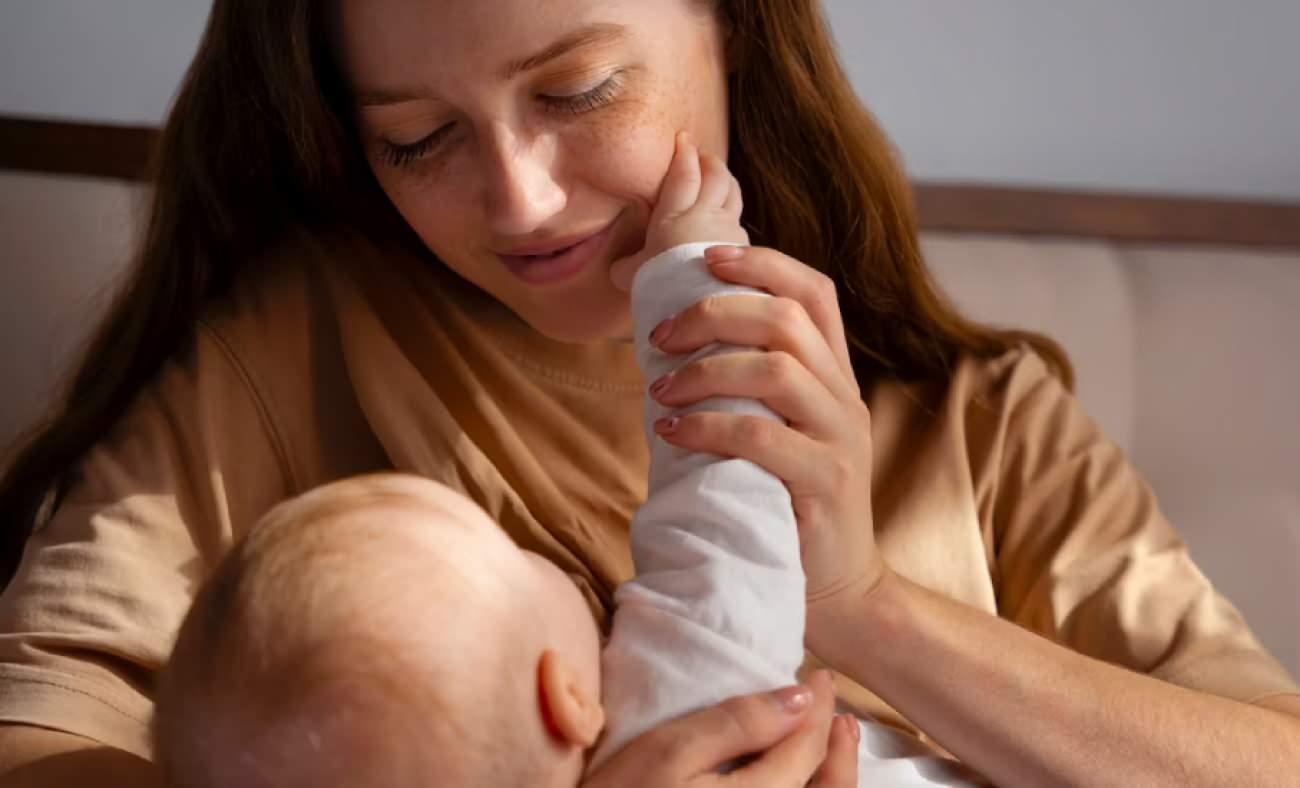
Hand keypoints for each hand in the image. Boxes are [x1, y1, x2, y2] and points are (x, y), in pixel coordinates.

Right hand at [581, 671, 858, 786]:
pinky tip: (800, 779)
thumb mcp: (670, 752)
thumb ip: (737, 723)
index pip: (805, 748)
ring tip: (834, 740)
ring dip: (833, 774)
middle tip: (837, 708)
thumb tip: (798, 697)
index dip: (817, 707)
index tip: (819, 677)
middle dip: (838, 746)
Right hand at [609, 130, 749, 291]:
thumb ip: (626, 266)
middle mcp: (705, 215)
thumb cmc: (661, 288)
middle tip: (703, 155)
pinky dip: (733, 212)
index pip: (683, 172)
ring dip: (725, 180)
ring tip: (719, 176)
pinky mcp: (744, 247)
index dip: (684, 152)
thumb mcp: (632, 276)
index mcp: (674, 214)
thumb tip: (618, 267)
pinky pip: (740, 220)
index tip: (683, 138)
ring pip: (732, 192)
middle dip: (708, 160)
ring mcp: (728, 229)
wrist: (700, 307)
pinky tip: (729, 219)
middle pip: (714, 175)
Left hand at [644, 240, 887, 651]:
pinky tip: (670, 434)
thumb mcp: (780, 435)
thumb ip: (748, 390)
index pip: (815, 291)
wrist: (839, 590)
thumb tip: (669, 346)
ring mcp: (841, 439)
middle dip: (715, 314)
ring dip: (706, 370)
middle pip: (788, 319)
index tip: (707, 260)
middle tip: (661, 338)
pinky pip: (762, 436)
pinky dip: (707, 427)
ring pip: (776, 369)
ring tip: (661, 391)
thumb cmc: (786, 506)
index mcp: (835, 377)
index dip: (763, 263)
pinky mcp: (826, 483)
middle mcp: (845, 398)